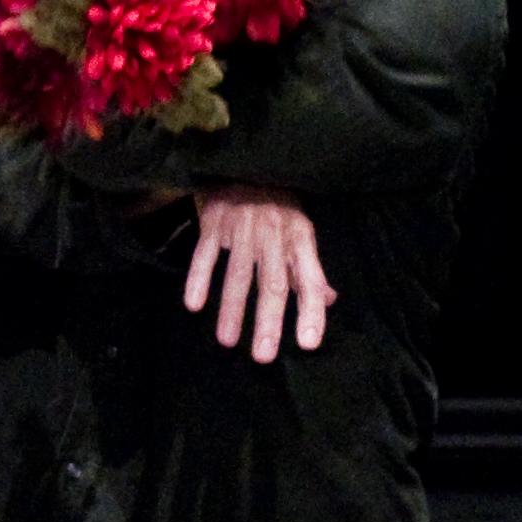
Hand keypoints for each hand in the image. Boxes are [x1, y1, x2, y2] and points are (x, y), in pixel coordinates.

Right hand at [184, 184, 333, 362]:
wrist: (246, 164)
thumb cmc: (277, 205)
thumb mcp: (300, 231)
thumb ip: (310, 268)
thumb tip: (327, 300)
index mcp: (300, 238)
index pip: (309, 280)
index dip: (310, 312)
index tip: (307, 344)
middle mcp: (274, 235)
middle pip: (272, 284)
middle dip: (268, 321)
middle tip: (264, 357)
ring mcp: (242, 228)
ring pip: (238, 275)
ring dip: (232, 310)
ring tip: (227, 342)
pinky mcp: (214, 222)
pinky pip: (205, 255)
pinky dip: (198, 279)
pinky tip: (194, 305)